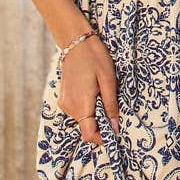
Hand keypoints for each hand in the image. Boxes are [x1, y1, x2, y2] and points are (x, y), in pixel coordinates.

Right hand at [56, 32, 118, 146]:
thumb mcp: (108, 81)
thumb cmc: (95, 57)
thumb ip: (111, 106)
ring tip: (103, 96)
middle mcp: (69, 107)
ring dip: (95, 114)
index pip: (89, 135)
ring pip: (83, 119)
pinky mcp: (64, 98)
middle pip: (87, 128)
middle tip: (114, 110)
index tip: (115, 133)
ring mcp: (65, 103)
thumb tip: (115, 128)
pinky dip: (88, 108)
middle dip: (102, 124)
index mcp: (81, 105)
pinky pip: (78, 111)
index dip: (103, 138)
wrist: (76, 41)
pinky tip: (95, 93)